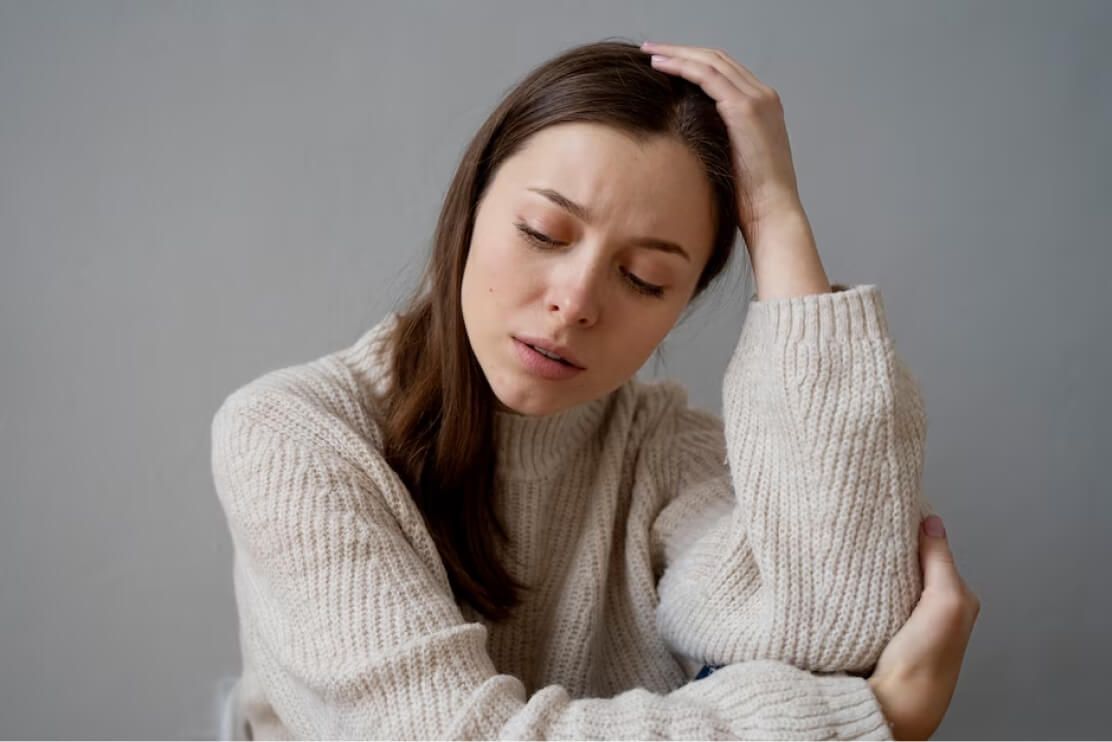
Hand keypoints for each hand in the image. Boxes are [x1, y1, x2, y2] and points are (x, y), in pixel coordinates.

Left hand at [639, 41, 802, 232]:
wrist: (772, 212)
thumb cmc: (750, 199)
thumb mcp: (732, 161)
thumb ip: (718, 140)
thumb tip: (687, 136)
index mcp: (763, 107)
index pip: (725, 72)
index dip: (693, 62)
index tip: (665, 62)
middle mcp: (764, 96)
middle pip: (718, 59)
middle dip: (682, 51)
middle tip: (651, 49)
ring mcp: (757, 99)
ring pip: (711, 62)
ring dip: (677, 53)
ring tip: (649, 53)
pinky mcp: (745, 108)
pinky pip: (707, 76)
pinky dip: (682, 66)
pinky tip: (660, 66)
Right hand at [867, 516, 980, 739]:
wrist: (892, 707)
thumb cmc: (925, 663)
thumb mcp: (946, 603)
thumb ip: (940, 561)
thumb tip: (932, 519)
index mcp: (954, 600)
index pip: (933, 550)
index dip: (913, 530)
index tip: (890, 511)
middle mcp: (932, 610)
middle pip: (908, 563)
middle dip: (891, 547)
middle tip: (867, 528)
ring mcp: (903, 622)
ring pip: (887, 579)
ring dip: (872, 567)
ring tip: (854, 549)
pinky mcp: (877, 632)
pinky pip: (869, 599)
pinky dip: (860, 587)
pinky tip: (848, 581)